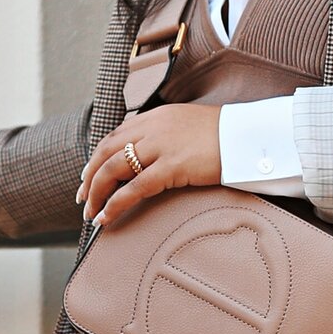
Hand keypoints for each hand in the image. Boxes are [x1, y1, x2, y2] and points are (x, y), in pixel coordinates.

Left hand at [78, 104, 224, 231]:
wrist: (250, 136)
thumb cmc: (226, 136)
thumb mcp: (189, 127)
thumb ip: (167, 135)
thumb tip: (153, 155)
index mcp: (156, 116)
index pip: (115, 136)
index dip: (97, 157)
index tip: (89, 175)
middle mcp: (152, 128)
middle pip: (106, 152)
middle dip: (89, 177)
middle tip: (82, 197)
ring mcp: (161, 146)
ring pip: (113, 169)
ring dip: (96, 192)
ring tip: (90, 212)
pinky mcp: (171, 167)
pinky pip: (134, 188)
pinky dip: (115, 204)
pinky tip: (106, 217)